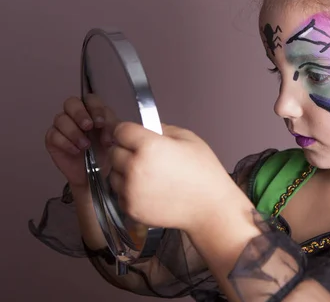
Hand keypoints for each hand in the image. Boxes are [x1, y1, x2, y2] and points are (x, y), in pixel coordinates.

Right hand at [45, 95, 119, 188]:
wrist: (95, 173)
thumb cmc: (104, 153)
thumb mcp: (113, 138)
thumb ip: (112, 127)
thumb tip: (107, 125)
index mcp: (92, 111)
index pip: (91, 99)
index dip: (95, 109)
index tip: (101, 123)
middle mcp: (76, 115)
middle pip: (71, 103)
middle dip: (80, 114)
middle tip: (88, 127)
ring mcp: (62, 126)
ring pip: (61, 118)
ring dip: (74, 132)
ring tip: (85, 146)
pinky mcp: (52, 139)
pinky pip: (53, 135)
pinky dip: (65, 143)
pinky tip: (76, 151)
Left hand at [108, 122, 234, 230]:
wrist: (210, 206)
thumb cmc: (204, 172)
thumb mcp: (188, 138)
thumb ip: (162, 129)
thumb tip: (145, 128)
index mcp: (149, 146)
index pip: (121, 130)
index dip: (128, 131)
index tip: (134, 136)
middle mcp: (135, 168)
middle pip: (114, 152)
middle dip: (125, 151)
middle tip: (144, 156)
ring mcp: (130, 190)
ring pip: (113, 174)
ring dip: (124, 171)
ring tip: (147, 175)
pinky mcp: (130, 208)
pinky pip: (119, 193)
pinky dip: (128, 191)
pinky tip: (148, 190)